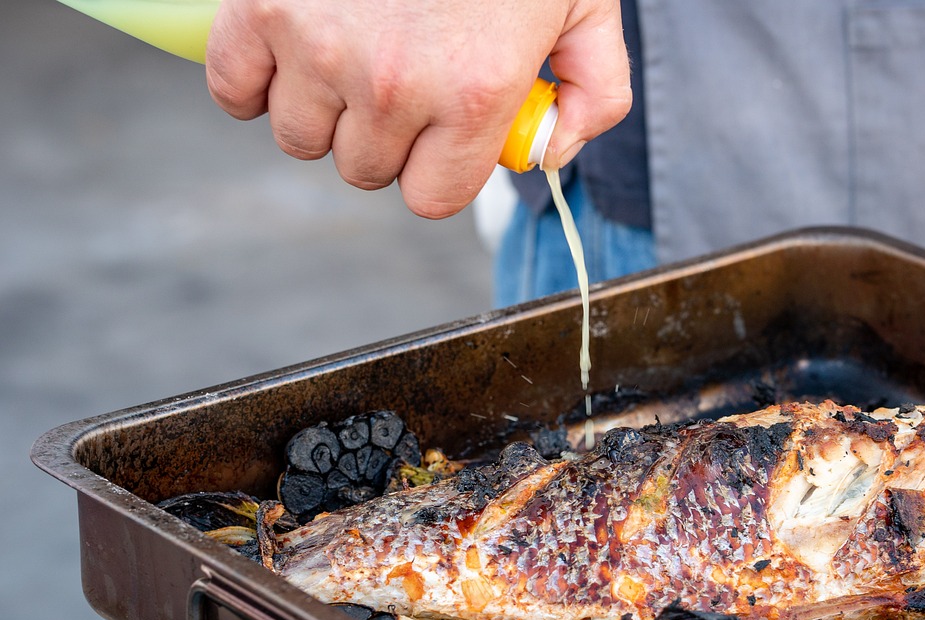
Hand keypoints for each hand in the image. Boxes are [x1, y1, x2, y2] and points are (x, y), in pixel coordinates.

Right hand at [206, 0, 630, 217]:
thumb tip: (548, 151)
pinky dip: (252, 82)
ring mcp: (321, 46)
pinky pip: (233, 89)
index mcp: (474, 93)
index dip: (440, 170)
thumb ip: (594, 94)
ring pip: (301, 139)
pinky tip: (289, 56)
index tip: (444, 137)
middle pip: (365, 170)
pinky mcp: (262, 6)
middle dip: (387, 139)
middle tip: (404, 82)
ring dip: (323, 113)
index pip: (432, 198)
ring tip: (352, 59)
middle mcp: (395, 85)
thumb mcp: (586, 6)